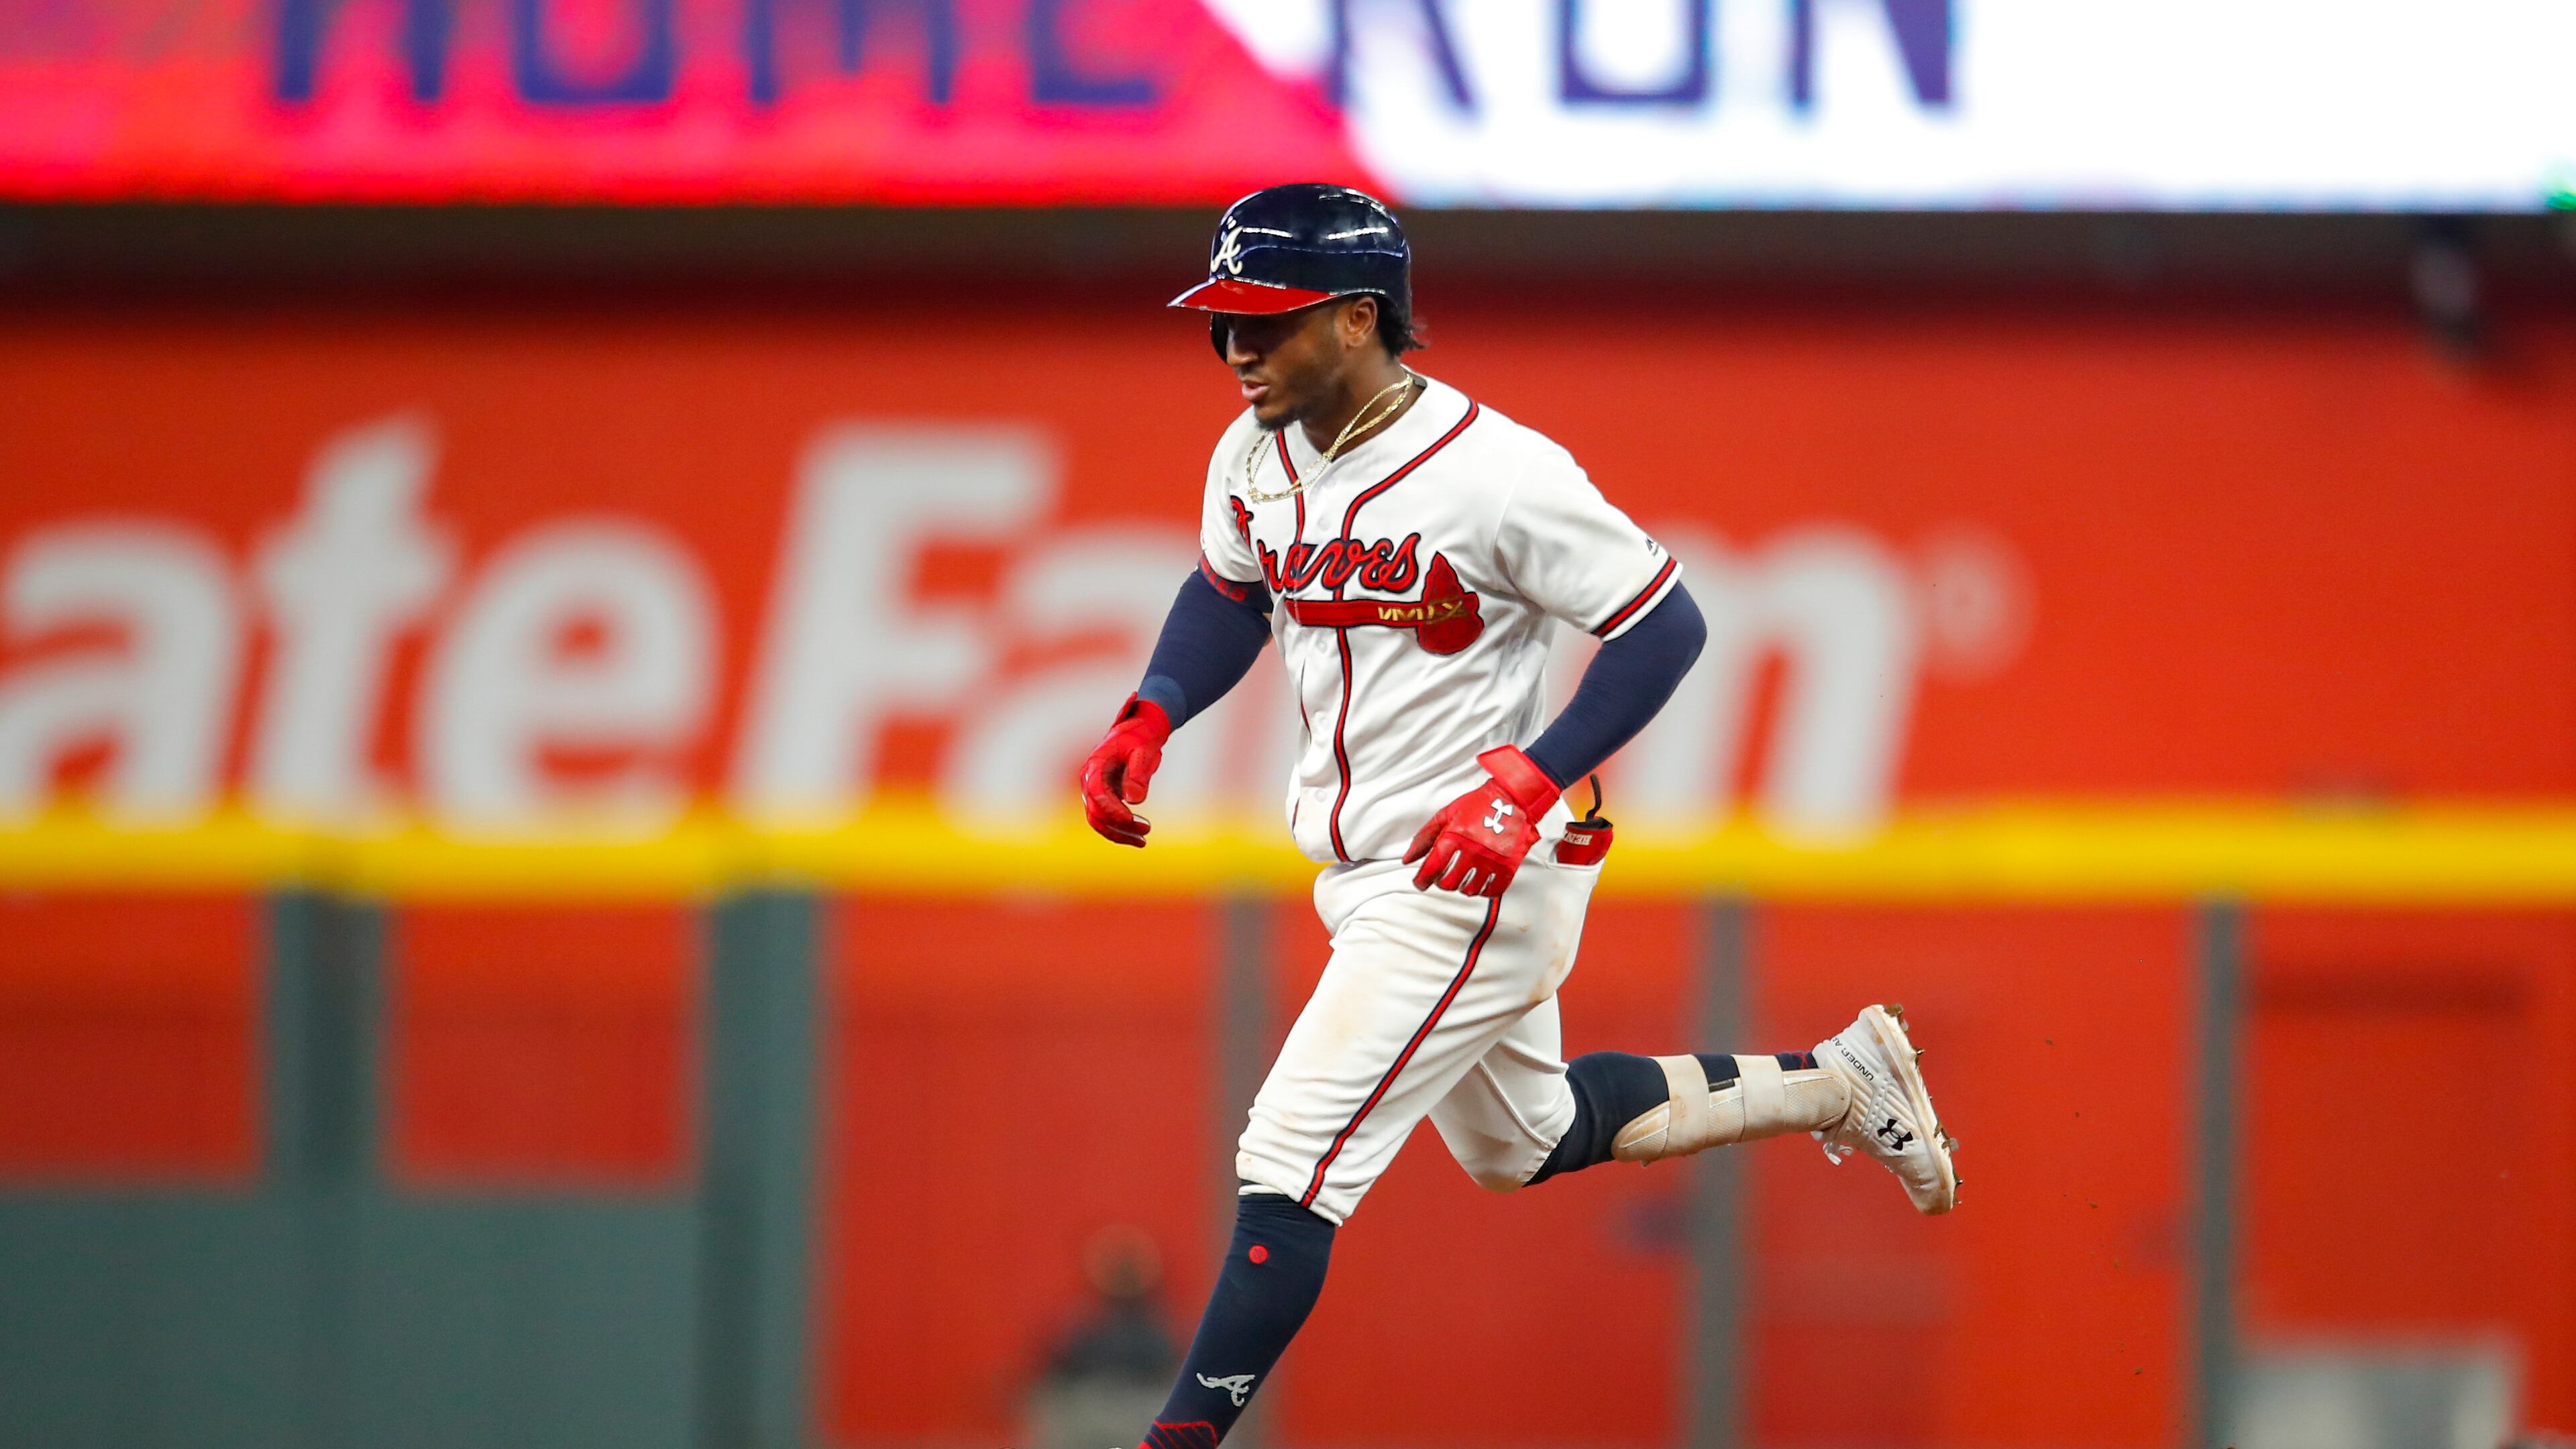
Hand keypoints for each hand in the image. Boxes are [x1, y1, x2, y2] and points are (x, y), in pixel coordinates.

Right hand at [1080, 696, 1173, 846]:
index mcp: (1096, 764)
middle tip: (1146, 830)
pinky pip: (1105, 819)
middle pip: (1095, 811)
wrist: (1138, 732)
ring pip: (1097, 820)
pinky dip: (1119, 831)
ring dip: (1118, 833)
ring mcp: (1094, 790)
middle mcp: (1090, 779)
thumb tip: (1134, 800)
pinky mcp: (1103, 797)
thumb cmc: (1140, 738)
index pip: (1096, 792)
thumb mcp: (1143, 751)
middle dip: (1119, 825)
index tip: (1131, 819)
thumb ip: (1138, 774)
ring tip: (1143, 841)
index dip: (1111, 808)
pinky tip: (1138, 838)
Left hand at [1404, 745, 1560, 896]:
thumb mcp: (1446, 814)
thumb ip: (1425, 837)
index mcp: (1455, 836)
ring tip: (1462, 875)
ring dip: (1461, 886)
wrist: (1514, 798)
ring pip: (1468, 889)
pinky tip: (1479, 881)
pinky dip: (1483, 890)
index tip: (1420, 882)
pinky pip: (1492, 891)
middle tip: (1442, 875)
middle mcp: (1473, 851)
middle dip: (1440, 882)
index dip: (1421, 880)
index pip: (1432, 868)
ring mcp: (1491, 860)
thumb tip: (1408, 859)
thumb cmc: (1480, 803)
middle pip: (1448, 883)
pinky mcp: (1508, 867)